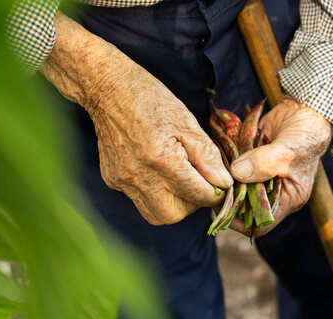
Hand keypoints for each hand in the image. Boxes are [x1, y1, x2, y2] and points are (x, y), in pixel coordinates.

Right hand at [41, 12, 231, 224]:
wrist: (107, 88)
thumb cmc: (151, 99)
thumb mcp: (187, 122)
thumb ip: (207, 156)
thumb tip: (224, 182)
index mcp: (163, 160)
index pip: (198, 195)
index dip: (215, 194)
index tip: (221, 186)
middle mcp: (140, 177)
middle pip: (173, 216)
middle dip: (191, 206)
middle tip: (198, 185)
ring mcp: (123, 181)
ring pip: (154, 214)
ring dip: (173, 205)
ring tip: (180, 181)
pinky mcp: (112, 179)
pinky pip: (138, 199)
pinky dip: (154, 192)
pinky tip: (158, 171)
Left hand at [228, 95, 332, 236]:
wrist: (303, 112)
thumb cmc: (305, 136)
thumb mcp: (287, 152)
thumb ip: (263, 164)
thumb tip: (236, 174)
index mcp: (288, 200)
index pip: (261, 224)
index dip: (241, 221)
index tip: (223, 206)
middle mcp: (273, 193)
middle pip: (244, 208)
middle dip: (229, 199)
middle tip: (214, 186)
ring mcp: (260, 178)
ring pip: (237, 189)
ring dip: (225, 181)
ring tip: (214, 171)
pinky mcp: (251, 163)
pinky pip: (235, 171)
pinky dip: (225, 166)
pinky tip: (217, 158)